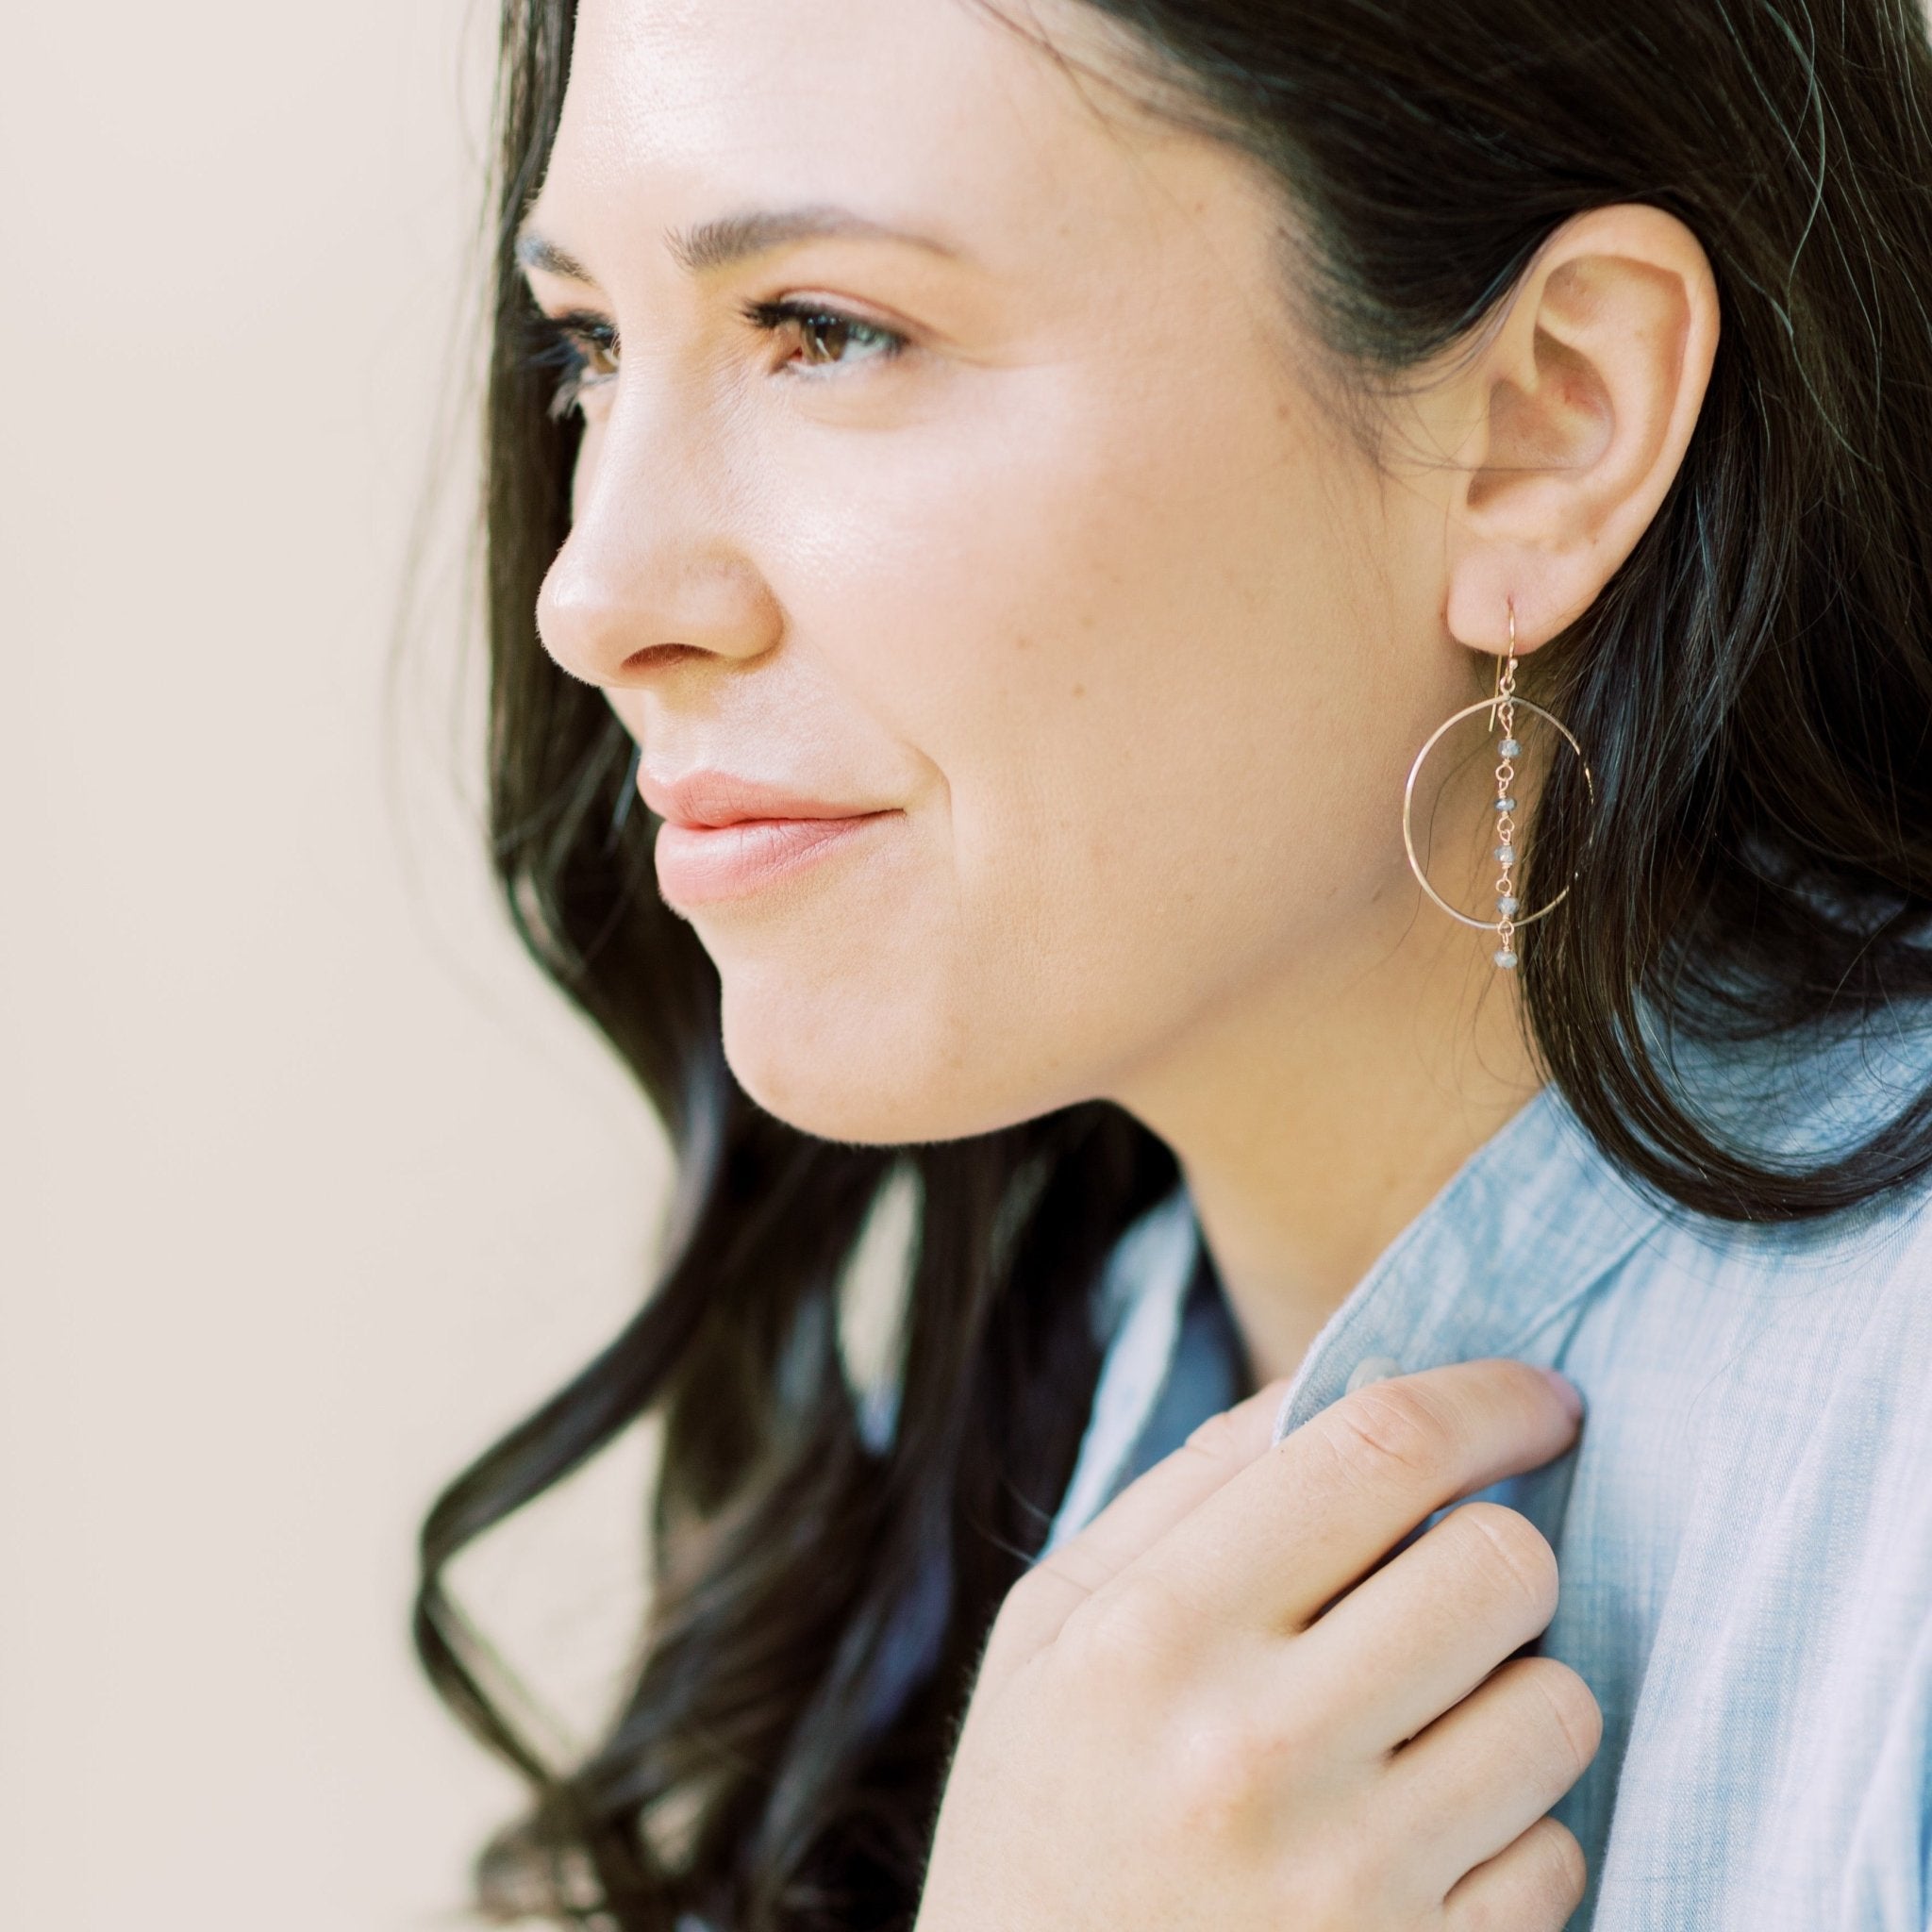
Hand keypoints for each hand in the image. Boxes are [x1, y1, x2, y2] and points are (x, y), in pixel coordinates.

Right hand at [916, 1359, 1597, 1930]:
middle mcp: (1254, 1749)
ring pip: (1556, 1706)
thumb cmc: (1042, 1817)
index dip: (1486, 1399)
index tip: (1536, 1400)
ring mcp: (1350, 1881)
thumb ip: (1188, 1492)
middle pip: (1500, 1565)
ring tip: (1421, 1724)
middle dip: (1500, 1548)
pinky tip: (1421, 1838)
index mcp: (1151, 1632)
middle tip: (1452, 1580)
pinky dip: (1512, 1831)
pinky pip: (1559, 1854)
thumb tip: (1345, 1383)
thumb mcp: (1054, 1630)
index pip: (1378, 1449)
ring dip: (1512, 1693)